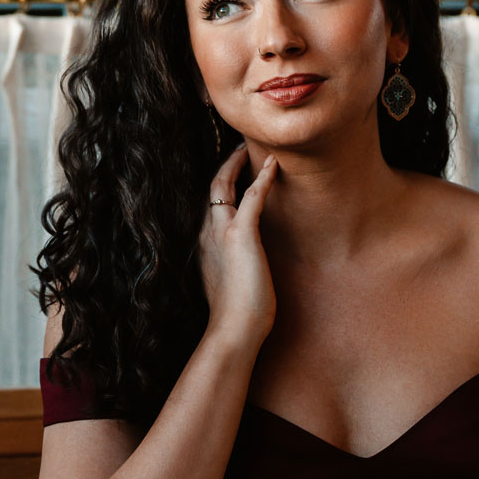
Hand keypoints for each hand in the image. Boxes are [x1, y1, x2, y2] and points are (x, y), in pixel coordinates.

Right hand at [197, 145, 277, 346]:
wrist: (233, 329)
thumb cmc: (235, 315)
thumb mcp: (230, 284)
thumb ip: (232, 268)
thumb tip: (245, 267)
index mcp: (204, 244)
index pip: (210, 206)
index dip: (221, 187)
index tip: (231, 174)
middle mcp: (207, 233)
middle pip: (212, 189)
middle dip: (225, 167)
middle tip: (240, 150)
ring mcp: (221, 232)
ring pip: (225, 185)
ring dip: (238, 164)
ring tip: (252, 149)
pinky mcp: (241, 235)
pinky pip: (251, 197)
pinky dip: (262, 178)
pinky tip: (274, 165)